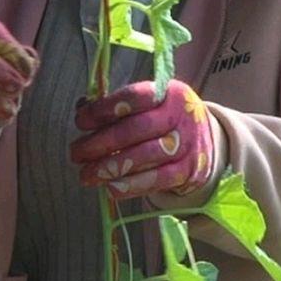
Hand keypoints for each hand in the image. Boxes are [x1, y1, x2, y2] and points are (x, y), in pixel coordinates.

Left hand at [71, 80, 216, 199]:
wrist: (204, 141)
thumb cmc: (164, 119)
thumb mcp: (149, 104)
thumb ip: (117, 106)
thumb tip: (82, 108)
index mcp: (168, 92)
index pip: (134, 97)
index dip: (104, 109)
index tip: (80, 122)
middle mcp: (180, 115)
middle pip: (136, 129)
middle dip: (101, 143)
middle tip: (76, 153)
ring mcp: (187, 144)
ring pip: (144, 157)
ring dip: (110, 168)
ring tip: (86, 175)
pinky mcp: (188, 171)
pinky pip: (156, 180)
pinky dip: (131, 186)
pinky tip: (110, 188)